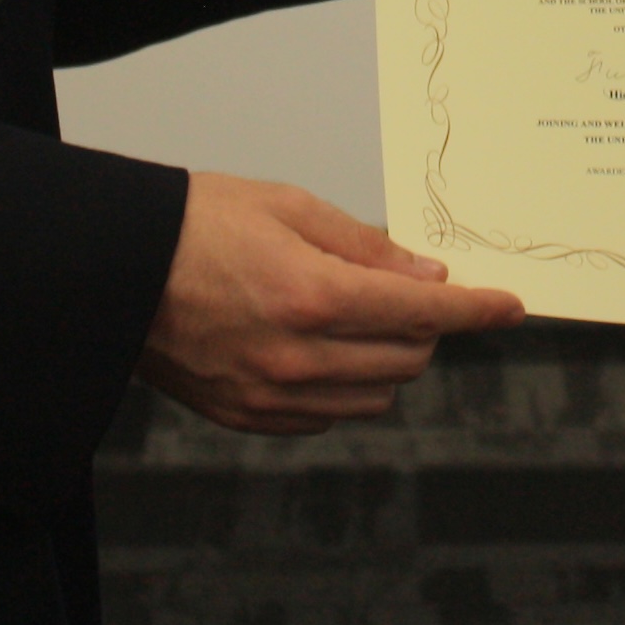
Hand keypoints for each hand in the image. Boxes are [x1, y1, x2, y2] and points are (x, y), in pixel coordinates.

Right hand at [139, 172, 523, 434]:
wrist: (115, 270)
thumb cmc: (197, 225)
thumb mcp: (290, 208)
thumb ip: (365, 246)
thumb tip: (426, 272)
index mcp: (313, 295)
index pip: (423, 310)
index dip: (476, 309)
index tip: (508, 306)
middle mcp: (298, 356)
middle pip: (408, 358)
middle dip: (429, 326)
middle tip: (415, 292)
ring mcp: (272, 395)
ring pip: (375, 396)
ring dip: (391, 360)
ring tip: (364, 318)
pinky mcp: (247, 417)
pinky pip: (328, 416)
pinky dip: (346, 388)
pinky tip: (327, 350)